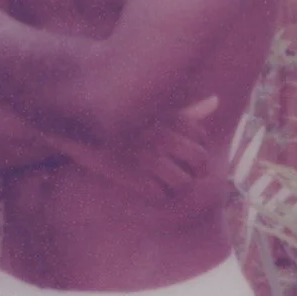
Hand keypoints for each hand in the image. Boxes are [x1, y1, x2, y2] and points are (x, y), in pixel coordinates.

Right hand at [72, 95, 220, 200]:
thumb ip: (189, 111)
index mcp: (173, 118)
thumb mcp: (156, 110)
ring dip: (175, 186)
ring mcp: (150, 156)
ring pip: (183, 182)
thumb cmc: (123, 119)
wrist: (79, 126)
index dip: (194, 150)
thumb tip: (217, 100)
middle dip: (194, 171)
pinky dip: (155, 194)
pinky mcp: (133, 174)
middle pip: (200, 161)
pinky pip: (159, 194)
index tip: (177, 152)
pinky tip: (144, 186)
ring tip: (160, 181)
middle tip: (177, 172)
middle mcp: (165, 136)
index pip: (203, 140)